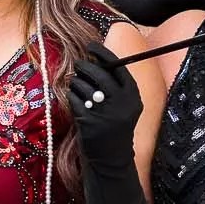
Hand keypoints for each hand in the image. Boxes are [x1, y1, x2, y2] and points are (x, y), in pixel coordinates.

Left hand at [67, 44, 142, 161]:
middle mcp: (121, 104)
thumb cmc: (116, 126)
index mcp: (133, 97)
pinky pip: (74, 100)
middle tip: (78, 63)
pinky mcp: (89, 122)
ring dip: (76, 81)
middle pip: (100, 74)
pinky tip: (72, 97)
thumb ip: (116, 86)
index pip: (118, 67)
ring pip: (84, 86)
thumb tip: (97, 60)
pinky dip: (71, 96)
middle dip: (85, 65)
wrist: (112, 157)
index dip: (103, 54)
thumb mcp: (126, 106)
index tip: (92, 46)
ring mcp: (105, 113)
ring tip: (76, 83)